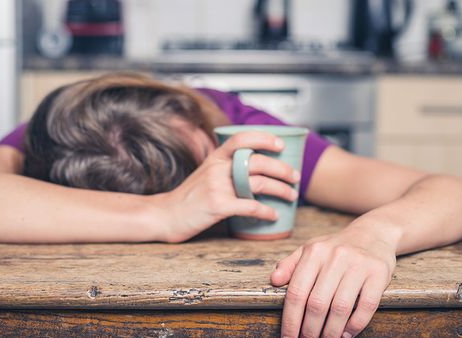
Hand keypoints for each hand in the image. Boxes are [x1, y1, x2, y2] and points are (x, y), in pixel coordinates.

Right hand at [158, 131, 299, 242]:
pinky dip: (266, 211)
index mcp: (215, 157)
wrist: (166, 214)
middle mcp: (217, 168)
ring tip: (292, 196)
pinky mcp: (218, 206)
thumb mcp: (205, 173)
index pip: (242, 138)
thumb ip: (226, 167)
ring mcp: (217, 186)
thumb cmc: (189, 196)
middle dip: (282, 169)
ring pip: (259, 183)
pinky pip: (250, 206)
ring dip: (281, 189)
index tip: (281, 146)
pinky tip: (274, 215)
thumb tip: (255, 167)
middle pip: (258, 162)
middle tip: (295, 177)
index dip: (264, 138)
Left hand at [271, 221, 398, 337]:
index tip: (288, 337)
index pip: (297, 292)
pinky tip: (347, 333)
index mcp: (314, 252)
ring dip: (331, 331)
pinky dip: (356, 324)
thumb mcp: (310, 249)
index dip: (291, 320)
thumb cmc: (336, 247)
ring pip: (341, 308)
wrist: (373, 233)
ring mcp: (358, 264)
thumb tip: (274, 281)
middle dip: (310, 330)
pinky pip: (367, 306)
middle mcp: (336, 257)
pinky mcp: (379, 273)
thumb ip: (290, 265)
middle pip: (317, 304)